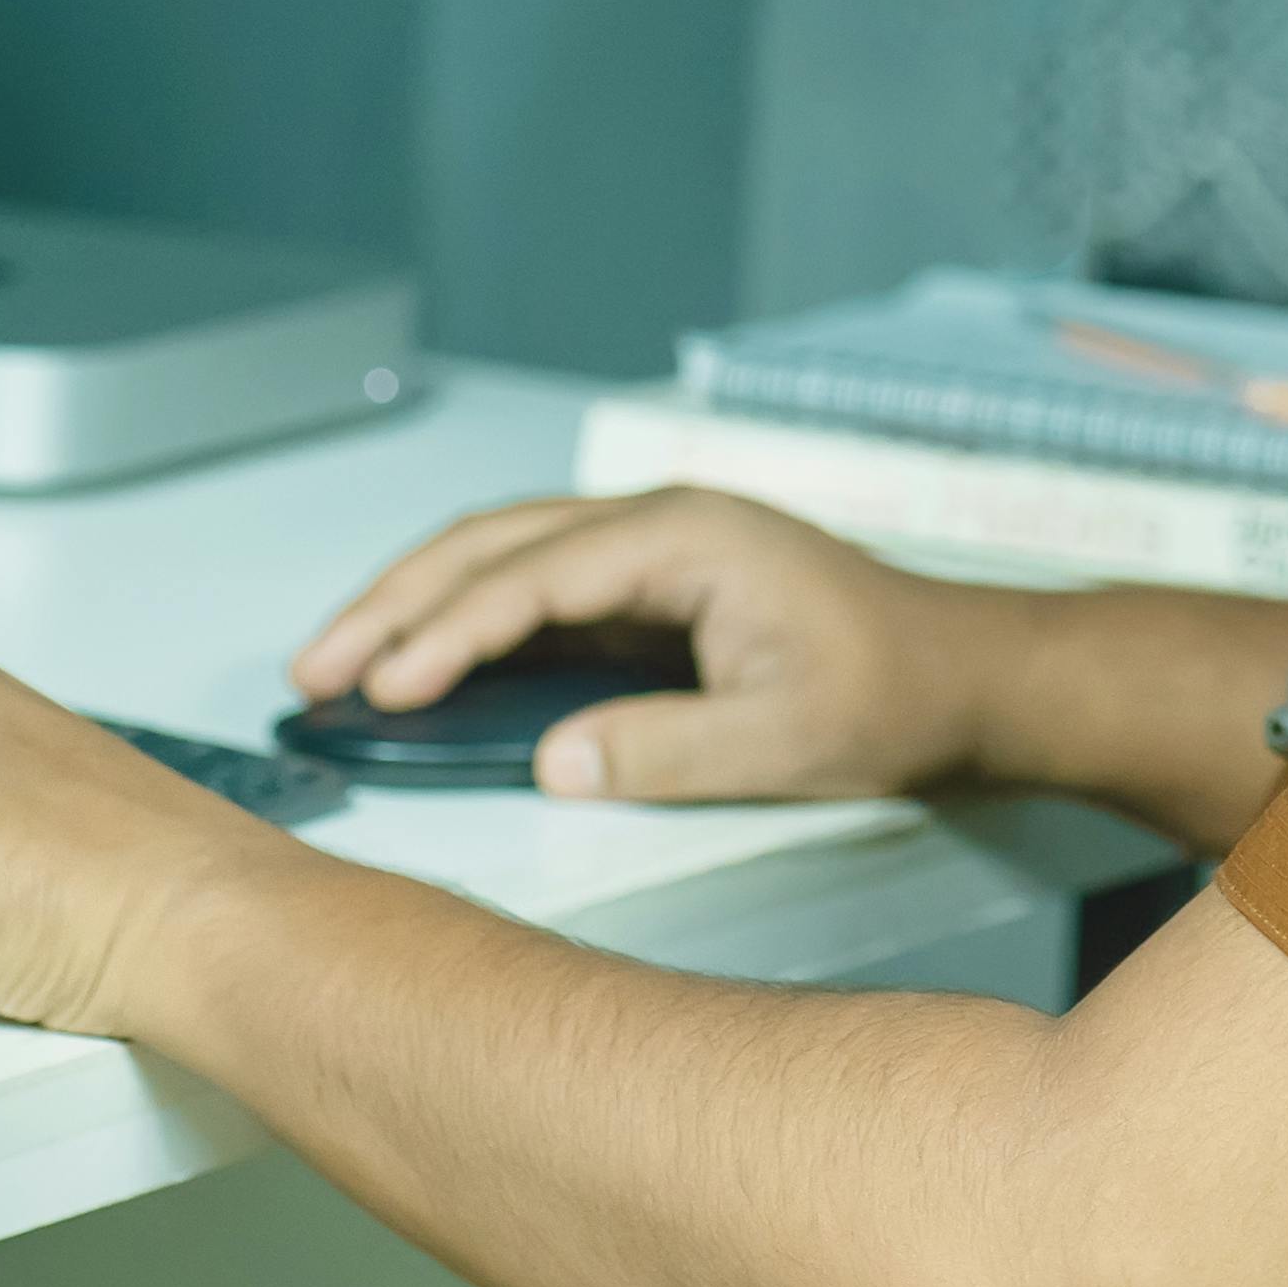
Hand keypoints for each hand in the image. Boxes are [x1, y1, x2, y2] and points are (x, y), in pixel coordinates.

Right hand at [286, 489, 1010, 803]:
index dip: (447, 632)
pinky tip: (425, 665)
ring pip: (506, 557)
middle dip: (396, 602)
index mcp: (686, 538)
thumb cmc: (897, 693)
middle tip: (315, 668)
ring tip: (343, 664)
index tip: (383, 687)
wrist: (972, 675)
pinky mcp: (655, 589)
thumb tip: (552, 762)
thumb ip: (663, 749)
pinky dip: (470, 622)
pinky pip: (539, 591)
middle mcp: (659, 525)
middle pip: (494, 544)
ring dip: (420, 605)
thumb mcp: (785, 742)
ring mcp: (654, 551)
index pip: (533, 576)